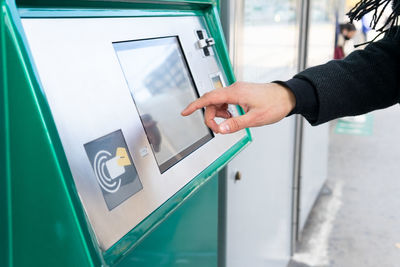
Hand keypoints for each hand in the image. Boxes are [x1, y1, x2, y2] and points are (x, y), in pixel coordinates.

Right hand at [181, 82, 295, 133]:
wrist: (287, 96)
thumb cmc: (274, 104)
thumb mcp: (254, 118)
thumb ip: (235, 124)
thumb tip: (221, 129)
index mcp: (235, 93)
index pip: (209, 98)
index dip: (195, 105)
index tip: (185, 112)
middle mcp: (234, 89)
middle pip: (211, 102)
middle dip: (211, 117)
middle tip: (218, 130)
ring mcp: (237, 90)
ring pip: (218, 102)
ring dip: (218, 114)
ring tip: (229, 122)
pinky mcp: (240, 93)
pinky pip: (225, 102)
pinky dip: (224, 111)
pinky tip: (232, 116)